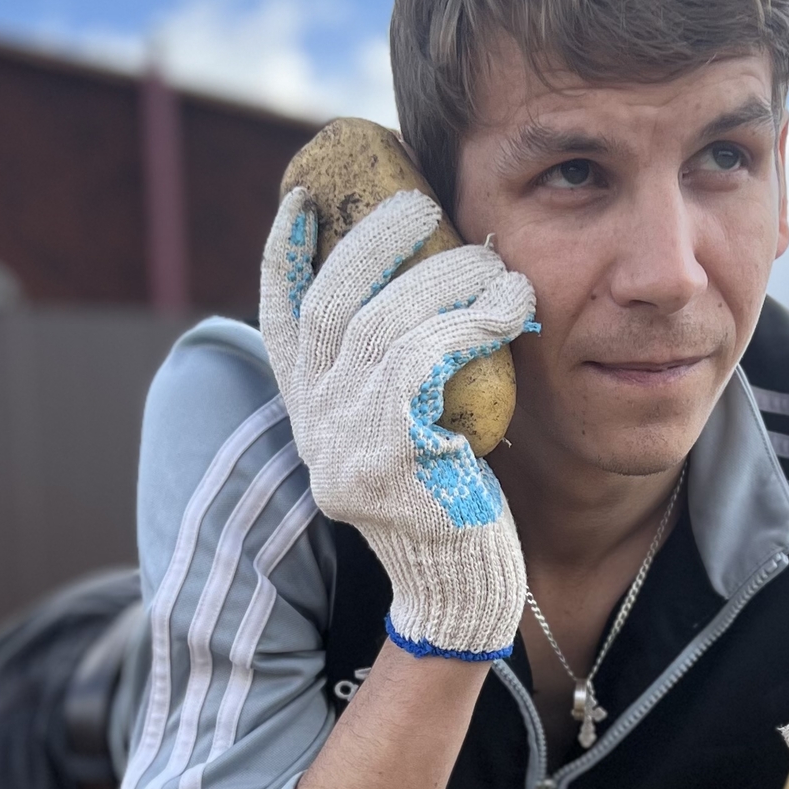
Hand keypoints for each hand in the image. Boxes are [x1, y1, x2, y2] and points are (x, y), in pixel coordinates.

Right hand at [259, 183, 535, 660]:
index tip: (304, 197)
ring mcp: (346, 446)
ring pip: (383, 322)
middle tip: (423, 205)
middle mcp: (315, 427)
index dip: (285, 253)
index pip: (279, 318)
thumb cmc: (451, 500)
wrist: (462, 591)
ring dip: (444, 277)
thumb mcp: (405, 431)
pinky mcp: (391, 460)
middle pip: (331, 303)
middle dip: (372, 239)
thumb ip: (391, 375)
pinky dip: (469, 322)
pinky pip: (423, 360)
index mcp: (310, 414)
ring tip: (494, 263)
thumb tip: (419, 281)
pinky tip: (509, 309)